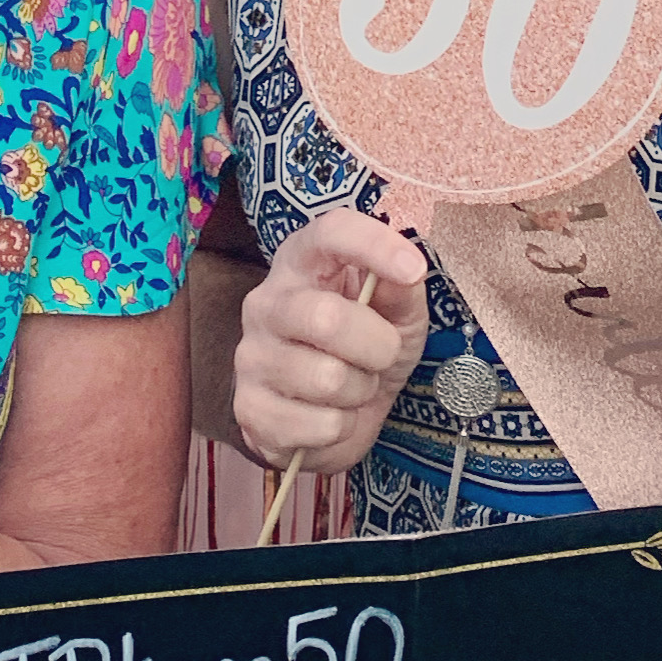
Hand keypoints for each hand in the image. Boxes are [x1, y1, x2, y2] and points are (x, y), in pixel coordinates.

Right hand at [234, 210, 428, 473]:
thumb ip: (402, 289)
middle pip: (326, 318)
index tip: (413, 270)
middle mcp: (267, 301)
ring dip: (360, 391)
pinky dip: (341, 428)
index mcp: (303, 263)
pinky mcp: (248, 408)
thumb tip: (409, 269)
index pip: (329, 233)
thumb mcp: (397, 314)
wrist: (334, 419)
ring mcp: (251, 354)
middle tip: (382, 357)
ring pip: (326, 378)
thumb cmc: (366, 349)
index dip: (372, 245)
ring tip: (353, 387)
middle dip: (377, 348)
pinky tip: (329, 416)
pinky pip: (317, 424)